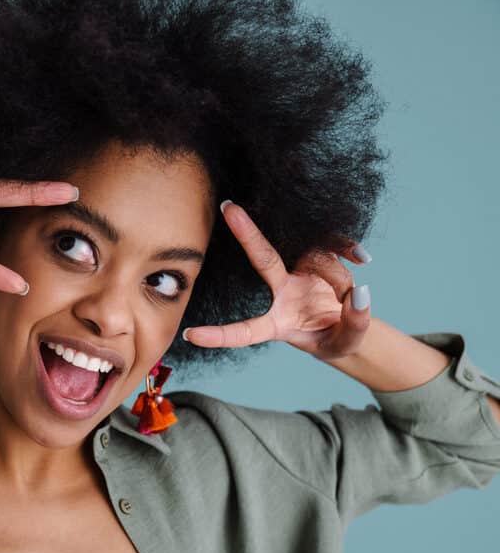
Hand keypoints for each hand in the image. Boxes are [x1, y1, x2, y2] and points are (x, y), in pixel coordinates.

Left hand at [182, 201, 371, 360]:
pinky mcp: (317, 257)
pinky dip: (348, 249)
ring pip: (316, 258)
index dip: (220, 335)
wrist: (348, 324)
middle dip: (247, 233)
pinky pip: (333, 245)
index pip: (246, 331)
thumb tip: (361, 294)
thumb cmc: (335, 338)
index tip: (190, 335)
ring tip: (350, 299)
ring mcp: (298, 272)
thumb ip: (355, 323)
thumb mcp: (346, 343)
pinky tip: (362, 257)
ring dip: (340, 278)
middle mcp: (280, 292)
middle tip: (228, 208)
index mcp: (277, 322)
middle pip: (263, 260)